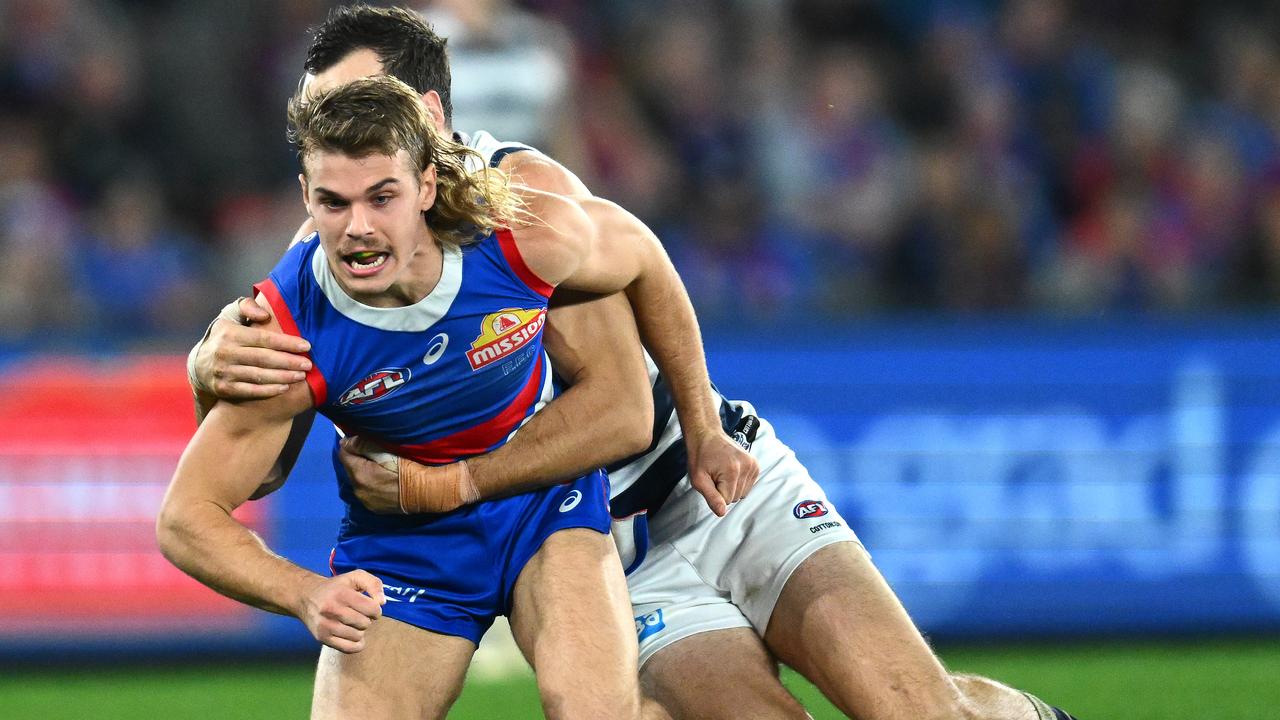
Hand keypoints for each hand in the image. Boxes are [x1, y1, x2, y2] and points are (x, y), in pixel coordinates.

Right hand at [190, 297, 311, 399]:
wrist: (198, 364)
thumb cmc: (223, 336)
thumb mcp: (230, 315)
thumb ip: (248, 307)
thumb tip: (265, 315)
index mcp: (230, 334)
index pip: (264, 339)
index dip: (286, 343)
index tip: (306, 346)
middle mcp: (225, 353)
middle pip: (264, 359)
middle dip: (289, 362)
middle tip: (308, 364)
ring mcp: (224, 373)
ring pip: (259, 376)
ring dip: (283, 377)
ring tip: (301, 376)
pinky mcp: (223, 389)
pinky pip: (250, 391)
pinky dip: (269, 391)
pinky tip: (284, 387)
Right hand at [297, 570, 385, 653]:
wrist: (306, 596)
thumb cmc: (336, 587)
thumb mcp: (355, 577)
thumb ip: (374, 584)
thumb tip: (382, 602)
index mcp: (342, 593)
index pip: (372, 609)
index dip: (376, 609)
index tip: (370, 607)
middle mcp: (332, 609)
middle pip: (365, 623)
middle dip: (367, 619)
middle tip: (359, 614)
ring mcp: (326, 625)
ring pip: (358, 636)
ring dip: (360, 630)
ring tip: (352, 623)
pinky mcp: (322, 637)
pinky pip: (349, 648)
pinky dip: (355, 644)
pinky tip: (352, 635)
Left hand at [339, 436, 402, 513]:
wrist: (425, 491)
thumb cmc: (407, 468)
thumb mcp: (385, 452)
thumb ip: (362, 444)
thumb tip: (345, 442)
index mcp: (359, 474)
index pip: (343, 454)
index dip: (350, 445)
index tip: (361, 441)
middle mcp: (358, 490)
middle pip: (350, 468)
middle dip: (358, 459)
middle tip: (373, 454)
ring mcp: (366, 501)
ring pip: (358, 481)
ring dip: (364, 473)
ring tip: (379, 468)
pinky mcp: (374, 508)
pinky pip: (366, 492)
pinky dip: (370, 485)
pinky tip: (383, 481)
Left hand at [686, 432, 759, 516]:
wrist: (707, 435)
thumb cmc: (700, 456)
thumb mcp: (698, 479)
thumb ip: (711, 498)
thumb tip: (722, 513)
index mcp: (732, 471)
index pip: (727, 501)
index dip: (715, 493)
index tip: (711, 480)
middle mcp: (746, 467)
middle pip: (736, 498)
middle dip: (724, 491)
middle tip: (715, 475)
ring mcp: (752, 465)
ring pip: (743, 493)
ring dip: (732, 487)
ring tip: (722, 472)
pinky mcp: (755, 465)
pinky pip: (748, 486)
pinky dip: (739, 482)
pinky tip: (730, 471)